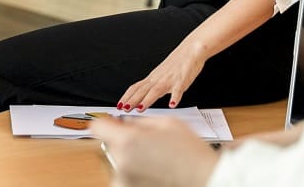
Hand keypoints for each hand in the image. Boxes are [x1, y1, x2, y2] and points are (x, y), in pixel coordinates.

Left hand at [90, 116, 217, 186]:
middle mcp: (121, 163)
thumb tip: (125, 122)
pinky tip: (154, 173)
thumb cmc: (191, 154)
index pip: (98, 127)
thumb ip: (141, 122)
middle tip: (148, 146)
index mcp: (128, 141)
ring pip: (117, 163)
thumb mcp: (168, 124)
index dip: (107, 124)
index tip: (112, 125)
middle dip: (124, 142)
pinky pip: (124, 178)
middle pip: (110, 145)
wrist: (206, 179)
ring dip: (129, 160)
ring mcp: (124, 181)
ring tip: (155, 162)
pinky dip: (134, 175)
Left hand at [117, 41, 205, 110]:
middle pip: (143, 90)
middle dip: (133, 100)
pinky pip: (178, 89)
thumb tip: (141, 96)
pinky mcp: (182, 80)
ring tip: (141, 108)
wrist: (189, 50)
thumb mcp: (160, 75)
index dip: (127, 97)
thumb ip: (152, 85)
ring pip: (157, 90)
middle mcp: (159, 79)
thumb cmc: (176, 64)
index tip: (119, 105)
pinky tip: (172, 104)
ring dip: (148, 99)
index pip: (136, 88)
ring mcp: (170, 79)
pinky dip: (175, 97)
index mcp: (153, 78)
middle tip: (124, 108)